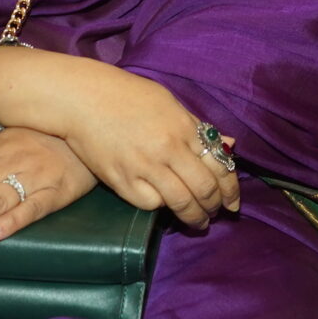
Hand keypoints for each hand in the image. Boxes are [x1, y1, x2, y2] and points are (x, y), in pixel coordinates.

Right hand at [32, 58, 240, 227]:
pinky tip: (164, 205)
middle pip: (204, 188)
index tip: (233, 202)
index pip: (219, 165)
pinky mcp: (122, 181)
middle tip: (216, 214)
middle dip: (215, 206)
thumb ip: (198, 128)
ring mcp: (145, 166)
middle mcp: (169, 148)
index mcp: (184, 128)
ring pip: (181, 202)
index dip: (231, 188)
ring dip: (195, 217)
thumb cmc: (129, 96)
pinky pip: (150, 203)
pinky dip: (161, 207)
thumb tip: (228, 145)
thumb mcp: (170, 104)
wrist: (84, 98)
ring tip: (199, 222)